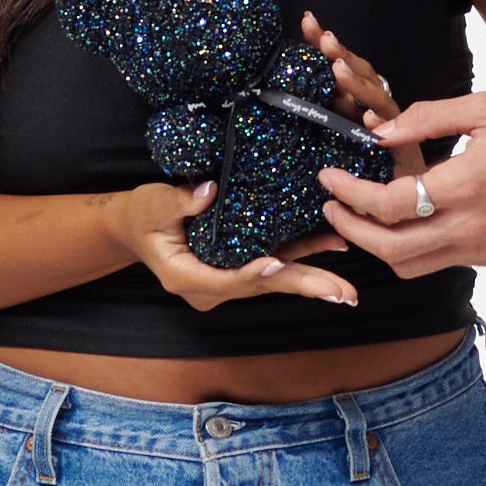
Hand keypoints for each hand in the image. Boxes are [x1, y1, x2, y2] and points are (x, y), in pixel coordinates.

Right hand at [106, 180, 356, 310]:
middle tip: (340, 294)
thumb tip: (209, 191)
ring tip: (347, 283)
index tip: (275, 265)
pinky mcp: (242, 262)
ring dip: (312, 276)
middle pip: (261, 286)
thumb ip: (178, 201)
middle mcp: (212, 285)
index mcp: (186, 277)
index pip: (224, 281)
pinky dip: (305, 255)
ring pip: (274, 277)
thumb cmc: (142, 216)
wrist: (138, 227)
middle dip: (303, 288)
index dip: (251, 275)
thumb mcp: (152, 205)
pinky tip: (333, 246)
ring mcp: (230, 276)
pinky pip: (277, 260)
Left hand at [300, 12, 424, 176]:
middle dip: (340, 56)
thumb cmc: (365, 169)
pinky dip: (380, 125)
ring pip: (375, 99)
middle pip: (360, 75)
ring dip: (356, 84)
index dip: (325, 44)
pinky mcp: (403, 151)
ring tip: (336, 69)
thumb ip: (321, 109)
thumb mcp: (333, 133)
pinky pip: (392, 138)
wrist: (402, 201)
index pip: (342, 64)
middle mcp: (375, 109)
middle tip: (323, 38)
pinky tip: (368, 116)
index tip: (307, 21)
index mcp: (357, 100)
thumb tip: (291, 84)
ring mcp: (391, 128)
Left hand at [317, 93, 485, 275]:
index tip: (330, 177)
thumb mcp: (482, 109)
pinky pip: (435, 263)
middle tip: (331, 208)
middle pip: (392, 248)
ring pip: (410, 266)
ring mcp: (480, 248)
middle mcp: (471, 226)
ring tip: (357, 220)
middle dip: (351, 230)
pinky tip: (397, 226)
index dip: (351, 194)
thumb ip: (426, 118)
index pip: (392, 204)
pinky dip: (407, 250)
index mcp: (468, 184)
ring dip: (375, 247)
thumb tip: (378, 133)